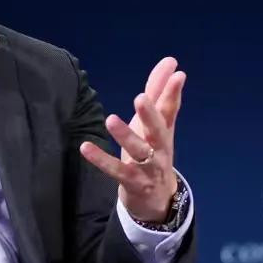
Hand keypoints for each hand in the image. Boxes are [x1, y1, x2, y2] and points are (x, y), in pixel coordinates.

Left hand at [79, 56, 186, 222]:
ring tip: (111, 119)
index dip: (173, 92)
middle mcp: (160, 149)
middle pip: (159, 131)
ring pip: (139, 151)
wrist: (158, 200)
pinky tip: (85, 146)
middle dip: (150, 115)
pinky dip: (101, 159)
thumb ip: (161, 94)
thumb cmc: (154, 152)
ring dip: (126, 135)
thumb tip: (172, 63)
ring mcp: (148, 167)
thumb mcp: (158, 124)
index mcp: (164, 132)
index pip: (171, 109)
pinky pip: (116, 170)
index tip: (178, 74)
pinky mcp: (132, 182)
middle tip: (141, 98)